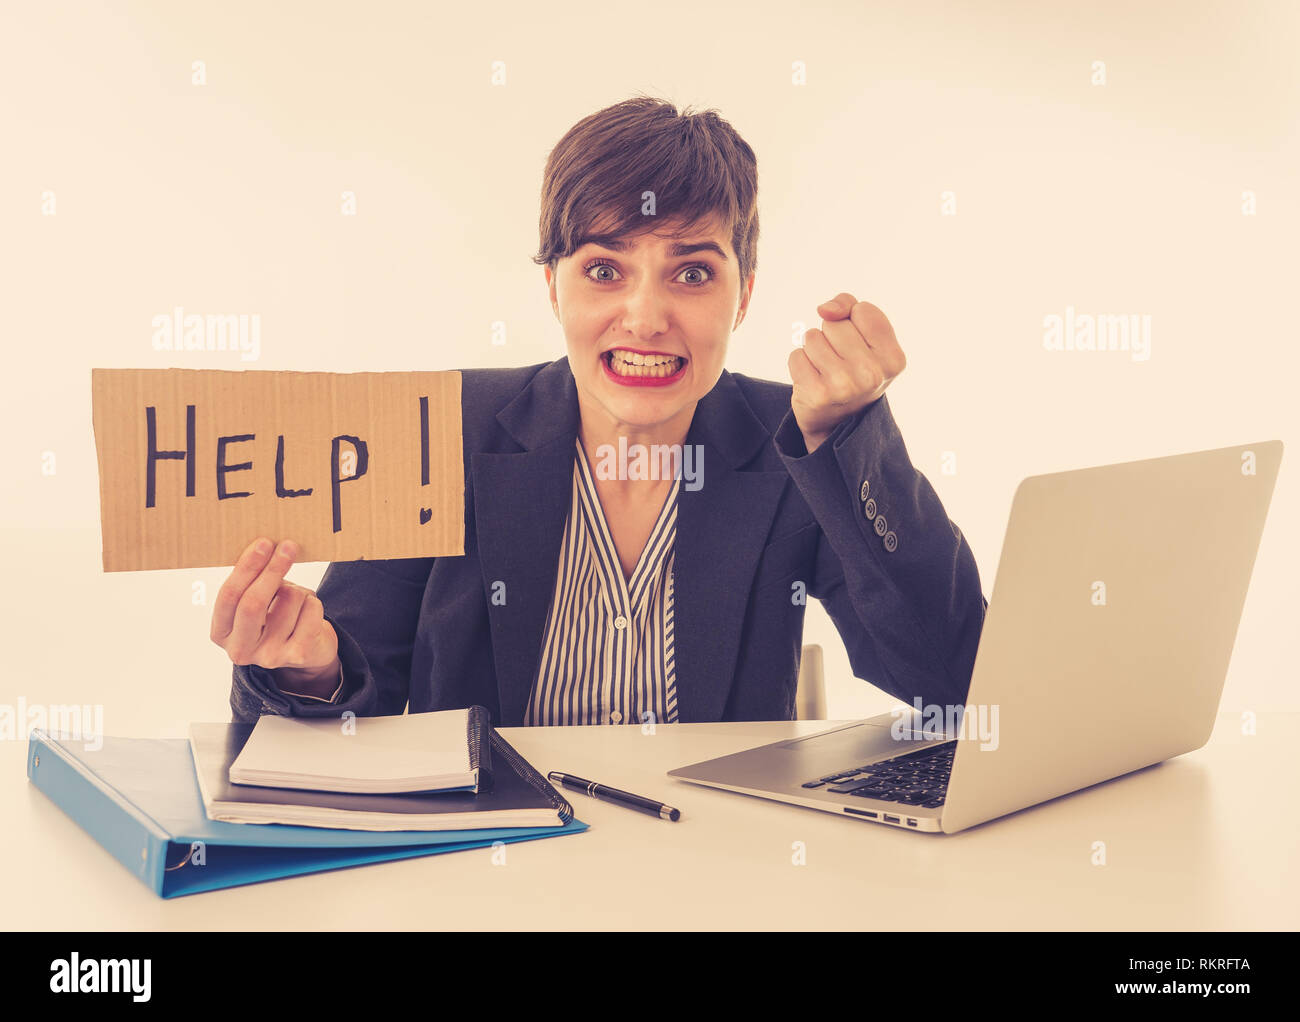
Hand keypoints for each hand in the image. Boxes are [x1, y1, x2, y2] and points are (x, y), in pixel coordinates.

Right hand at [210, 537, 338, 683]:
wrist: (307, 652)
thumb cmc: (276, 616)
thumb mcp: (256, 602)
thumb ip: (252, 582)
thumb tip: (265, 547)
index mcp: (221, 633)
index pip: (229, 596)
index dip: (247, 567)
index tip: (263, 543)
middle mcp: (240, 650)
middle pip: (253, 602)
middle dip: (272, 569)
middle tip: (288, 546)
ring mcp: (270, 656)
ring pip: (290, 599)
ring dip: (299, 590)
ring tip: (296, 602)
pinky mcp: (299, 654)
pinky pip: (312, 609)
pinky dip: (314, 601)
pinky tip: (308, 613)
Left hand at [788, 293, 906, 452]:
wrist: (838, 422)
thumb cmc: (853, 370)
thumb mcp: (865, 338)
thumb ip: (849, 307)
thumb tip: (824, 309)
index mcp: (893, 358)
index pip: (863, 310)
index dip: (853, 321)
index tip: (858, 344)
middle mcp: (873, 374)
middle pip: (834, 323)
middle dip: (831, 336)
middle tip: (839, 361)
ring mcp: (845, 386)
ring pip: (812, 337)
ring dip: (813, 349)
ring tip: (825, 369)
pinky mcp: (818, 394)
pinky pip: (796, 355)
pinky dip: (800, 364)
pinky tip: (812, 380)